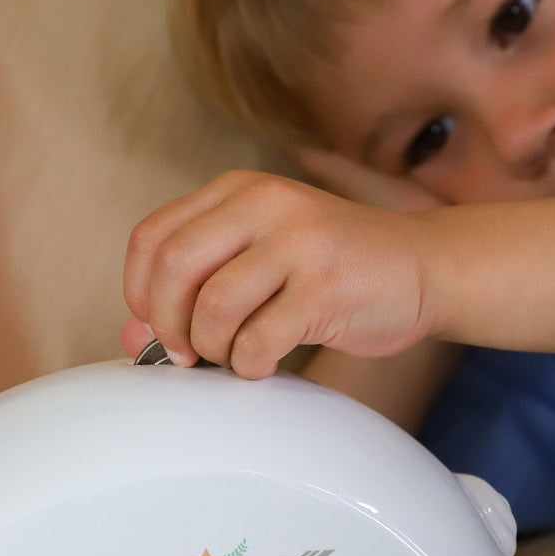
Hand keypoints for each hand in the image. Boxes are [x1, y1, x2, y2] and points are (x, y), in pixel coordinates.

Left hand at [123, 163, 442, 378]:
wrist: (423, 267)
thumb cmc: (337, 267)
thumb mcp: (263, 256)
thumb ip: (198, 285)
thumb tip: (131, 337)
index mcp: (241, 190)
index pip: (153, 237)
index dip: (140, 292)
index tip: (157, 325)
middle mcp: (266, 205)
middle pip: (174, 269)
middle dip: (170, 324)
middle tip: (188, 351)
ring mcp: (299, 244)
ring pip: (213, 309)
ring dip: (214, 349)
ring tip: (236, 354)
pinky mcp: (326, 289)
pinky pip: (258, 341)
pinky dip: (251, 364)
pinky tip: (266, 362)